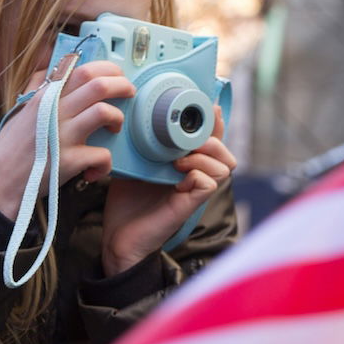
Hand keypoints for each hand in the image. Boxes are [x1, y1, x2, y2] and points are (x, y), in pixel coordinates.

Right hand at [0, 61, 135, 219]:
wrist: (1, 183)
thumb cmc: (11, 149)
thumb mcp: (21, 110)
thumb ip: (37, 88)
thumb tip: (49, 68)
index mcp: (46, 96)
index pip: (82, 69)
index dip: (107, 68)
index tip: (116, 75)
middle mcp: (55, 110)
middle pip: (98, 85)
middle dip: (122, 85)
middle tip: (129, 93)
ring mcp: (63, 135)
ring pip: (104, 112)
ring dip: (117, 119)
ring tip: (115, 128)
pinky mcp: (69, 160)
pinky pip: (102, 154)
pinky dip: (105, 163)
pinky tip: (96, 169)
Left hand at [101, 105, 236, 275]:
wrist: (117, 237)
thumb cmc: (126, 202)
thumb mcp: (134, 163)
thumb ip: (142, 142)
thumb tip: (138, 113)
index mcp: (186, 164)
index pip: (210, 139)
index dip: (212, 122)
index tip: (204, 106)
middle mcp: (195, 176)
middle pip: (225, 150)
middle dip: (213, 136)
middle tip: (188, 136)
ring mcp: (194, 192)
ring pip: (224, 165)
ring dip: (204, 155)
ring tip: (179, 159)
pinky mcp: (190, 206)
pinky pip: (209, 183)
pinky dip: (197, 174)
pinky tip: (178, 175)